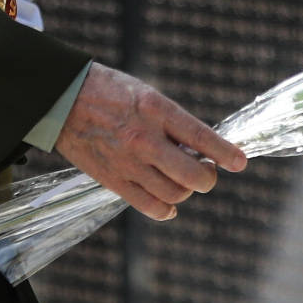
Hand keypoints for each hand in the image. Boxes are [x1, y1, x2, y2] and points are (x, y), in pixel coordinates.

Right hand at [55, 64, 247, 220]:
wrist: (62, 100)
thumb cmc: (109, 92)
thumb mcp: (147, 94)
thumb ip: (172, 121)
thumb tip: (200, 150)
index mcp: (156, 110)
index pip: (201, 137)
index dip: (225, 153)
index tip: (239, 163)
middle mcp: (144, 139)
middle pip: (192, 176)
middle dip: (208, 178)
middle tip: (207, 171)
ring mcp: (128, 163)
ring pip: (174, 194)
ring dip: (186, 191)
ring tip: (183, 179)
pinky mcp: (113, 180)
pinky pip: (150, 206)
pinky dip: (166, 210)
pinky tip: (170, 204)